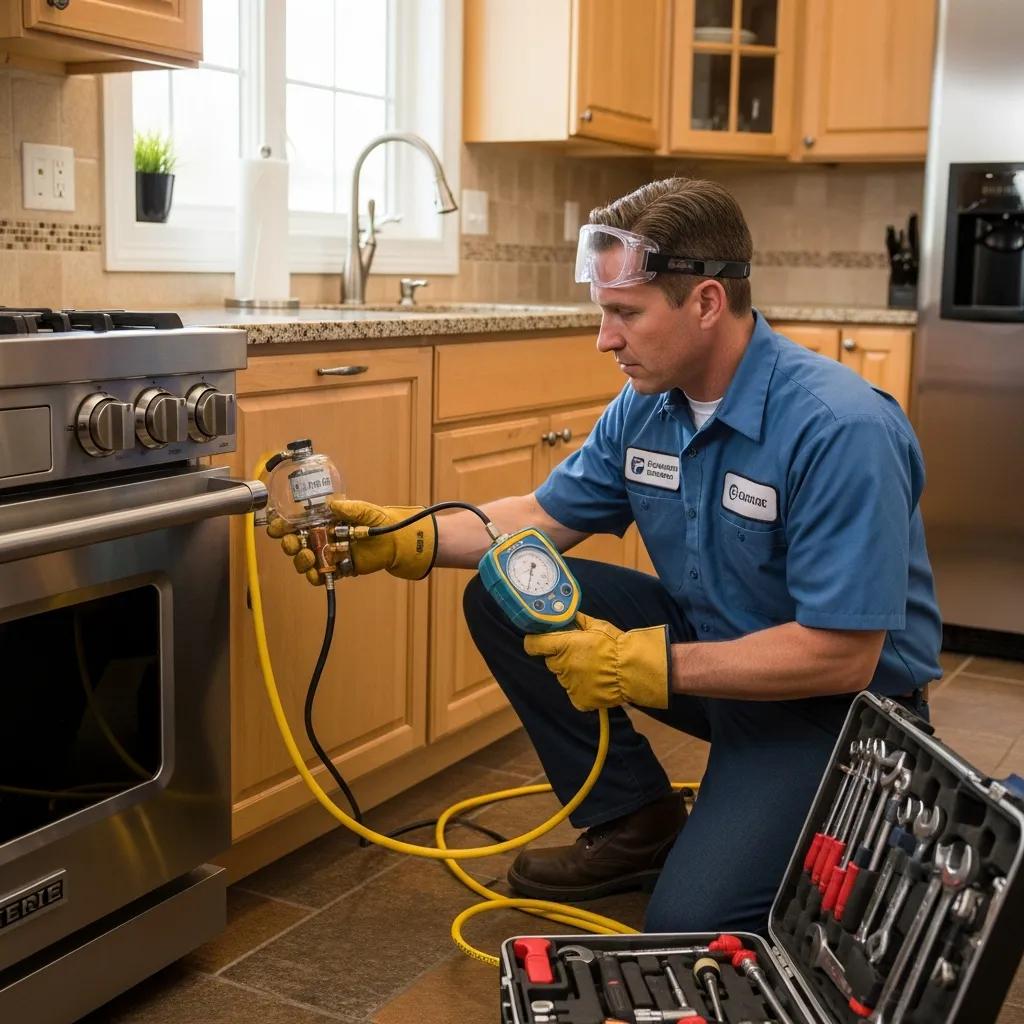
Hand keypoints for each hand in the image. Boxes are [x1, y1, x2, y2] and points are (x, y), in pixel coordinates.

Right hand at [266, 499, 436, 585]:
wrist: (396, 541)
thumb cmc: (379, 522)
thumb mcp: (365, 510)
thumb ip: (349, 508)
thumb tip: (333, 505)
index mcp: (323, 521)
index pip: (295, 523)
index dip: (282, 525)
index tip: (275, 527)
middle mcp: (321, 537)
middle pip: (293, 543)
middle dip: (288, 544)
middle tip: (292, 543)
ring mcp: (327, 554)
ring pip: (303, 561)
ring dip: (300, 560)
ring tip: (310, 556)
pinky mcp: (337, 569)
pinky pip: (320, 576)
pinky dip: (315, 576)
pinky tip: (316, 573)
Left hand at [524, 613, 669, 711]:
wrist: (632, 671)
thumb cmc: (615, 645)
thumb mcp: (596, 625)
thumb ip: (577, 621)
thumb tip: (566, 615)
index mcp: (563, 645)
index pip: (533, 644)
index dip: (536, 642)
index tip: (541, 641)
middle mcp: (562, 666)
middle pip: (552, 661)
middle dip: (562, 657)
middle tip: (580, 653)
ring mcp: (569, 684)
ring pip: (564, 677)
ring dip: (573, 672)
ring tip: (594, 668)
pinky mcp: (578, 700)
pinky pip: (574, 692)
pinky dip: (582, 688)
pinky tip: (596, 682)